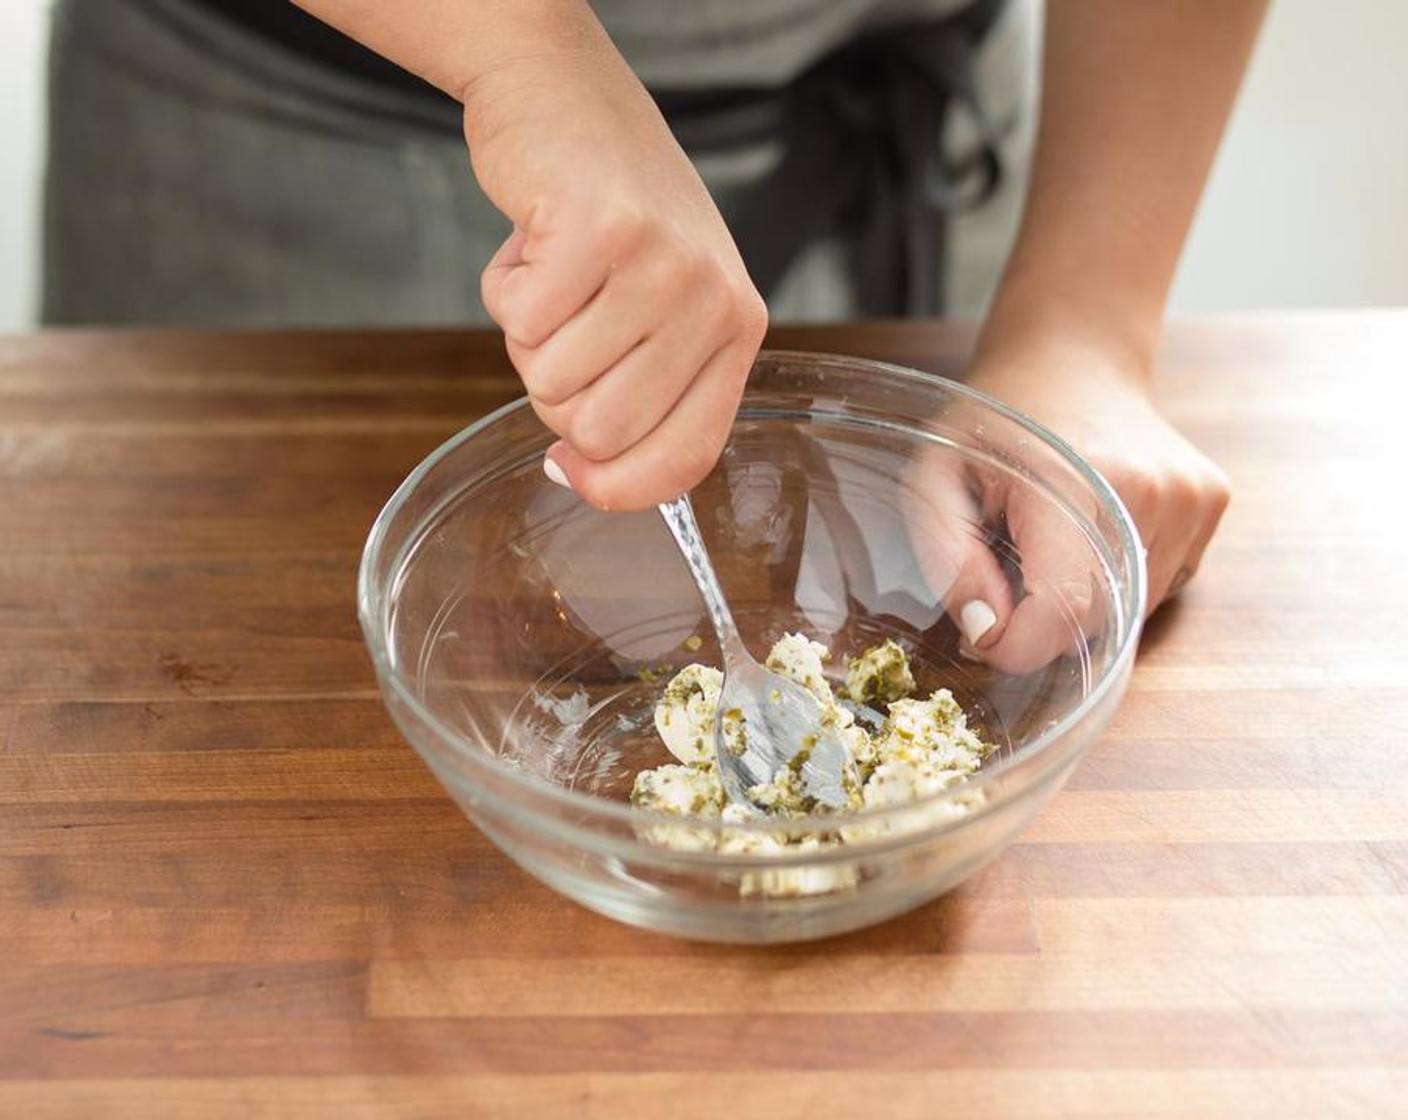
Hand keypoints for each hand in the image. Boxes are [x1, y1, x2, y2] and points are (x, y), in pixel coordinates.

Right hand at [464, 24, 766, 510]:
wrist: (566, 95)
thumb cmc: (612, 212)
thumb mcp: (661, 303)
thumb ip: (643, 391)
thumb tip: (580, 474)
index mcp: (736, 332)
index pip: (685, 458)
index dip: (618, 486)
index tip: (572, 470)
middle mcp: (712, 301)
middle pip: (601, 431)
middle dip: (557, 393)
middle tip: (566, 324)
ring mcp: (660, 265)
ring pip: (552, 381)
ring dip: (529, 337)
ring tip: (557, 274)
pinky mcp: (599, 230)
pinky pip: (519, 321)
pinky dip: (505, 290)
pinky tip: (534, 243)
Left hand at [909, 336, 1230, 672]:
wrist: (1072, 359)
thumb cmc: (995, 419)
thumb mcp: (935, 476)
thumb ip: (948, 556)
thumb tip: (985, 629)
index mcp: (1073, 479)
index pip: (1064, 610)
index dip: (1017, 645)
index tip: (983, 630)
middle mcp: (1147, 489)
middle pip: (1098, 620)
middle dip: (1042, 623)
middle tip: (1006, 577)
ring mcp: (1190, 496)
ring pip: (1132, 613)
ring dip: (1083, 603)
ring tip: (1051, 542)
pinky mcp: (1212, 503)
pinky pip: (1160, 586)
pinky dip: (1120, 583)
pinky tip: (1093, 532)